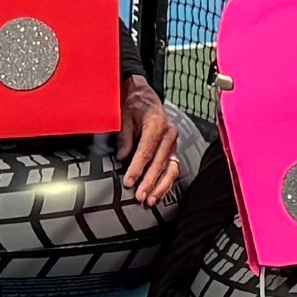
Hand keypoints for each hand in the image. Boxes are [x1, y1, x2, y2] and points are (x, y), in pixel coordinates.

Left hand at [119, 86, 183, 206]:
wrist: (144, 97)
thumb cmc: (134, 105)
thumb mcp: (124, 116)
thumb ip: (124, 137)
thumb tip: (122, 157)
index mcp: (157, 124)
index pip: (147, 151)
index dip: (137, 168)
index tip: (129, 182)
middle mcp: (169, 134)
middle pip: (160, 162)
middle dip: (150, 182)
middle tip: (140, 196)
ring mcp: (173, 143)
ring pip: (171, 169)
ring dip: (161, 187)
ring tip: (150, 200)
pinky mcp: (173, 150)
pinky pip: (171, 169)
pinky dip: (165, 183)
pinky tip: (157, 194)